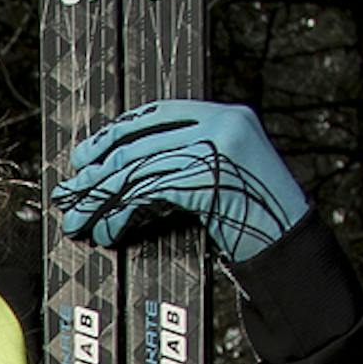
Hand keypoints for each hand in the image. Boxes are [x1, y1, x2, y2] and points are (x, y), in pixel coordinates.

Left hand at [53, 99, 308, 263]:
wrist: (291, 249)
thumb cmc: (256, 218)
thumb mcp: (227, 174)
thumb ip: (190, 158)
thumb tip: (129, 167)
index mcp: (229, 115)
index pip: (159, 114)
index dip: (118, 132)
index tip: (89, 152)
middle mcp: (223, 123)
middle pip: (142, 141)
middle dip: (99, 168)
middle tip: (71, 188)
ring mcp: (217, 149)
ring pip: (140, 169)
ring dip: (101, 197)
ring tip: (80, 217)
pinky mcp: (208, 179)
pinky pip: (149, 194)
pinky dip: (122, 214)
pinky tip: (108, 230)